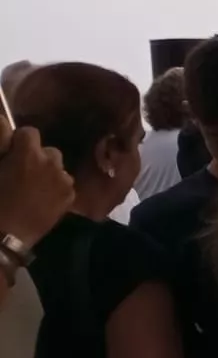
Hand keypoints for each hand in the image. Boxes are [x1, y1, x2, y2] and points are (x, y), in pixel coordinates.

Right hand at [0, 126, 74, 248]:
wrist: (5, 236)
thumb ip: (1, 141)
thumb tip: (3, 121)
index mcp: (28, 153)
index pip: (29, 132)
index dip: (18, 142)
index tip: (9, 153)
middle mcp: (52, 162)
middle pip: (46, 150)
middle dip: (34, 157)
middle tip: (19, 173)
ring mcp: (64, 179)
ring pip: (56, 167)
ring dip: (46, 172)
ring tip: (31, 188)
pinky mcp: (70, 196)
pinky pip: (63, 183)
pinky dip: (54, 187)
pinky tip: (41, 199)